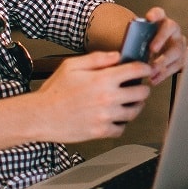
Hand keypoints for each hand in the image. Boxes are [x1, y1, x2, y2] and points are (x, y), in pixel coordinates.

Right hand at [35, 52, 151, 141]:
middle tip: (138, 87)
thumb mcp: (71, 66)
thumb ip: (96, 59)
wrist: (41, 116)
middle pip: (141, 93)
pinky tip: (115, 118)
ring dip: (135, 106)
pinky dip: (121, 124)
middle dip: (142, 88)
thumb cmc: (54, 91)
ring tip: (129, 102)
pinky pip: (121, 129)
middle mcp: (108, 98)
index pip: (135, 71)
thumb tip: (116, 56)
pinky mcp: (101, 131)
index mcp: (102, 79)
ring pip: (134, 112)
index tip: (145, 69)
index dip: (145, 68)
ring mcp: (106, 116)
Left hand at [143, 7, 186, 84]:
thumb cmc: (147, 44)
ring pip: (176, 50)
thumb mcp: (141, 39)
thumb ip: (136, 41)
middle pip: (170, 29)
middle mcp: (173, 30)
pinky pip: (176, 66)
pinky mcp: (182, 57)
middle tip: (152, 49)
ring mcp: (179, 43)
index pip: (159, 13)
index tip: (149, 18)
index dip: (155, 14)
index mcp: (161, 21)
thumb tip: (124, 52)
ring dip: (163, 62)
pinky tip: (154, 79)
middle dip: (161, 39)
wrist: (159, 51)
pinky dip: (164, 74)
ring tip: (151, 71)